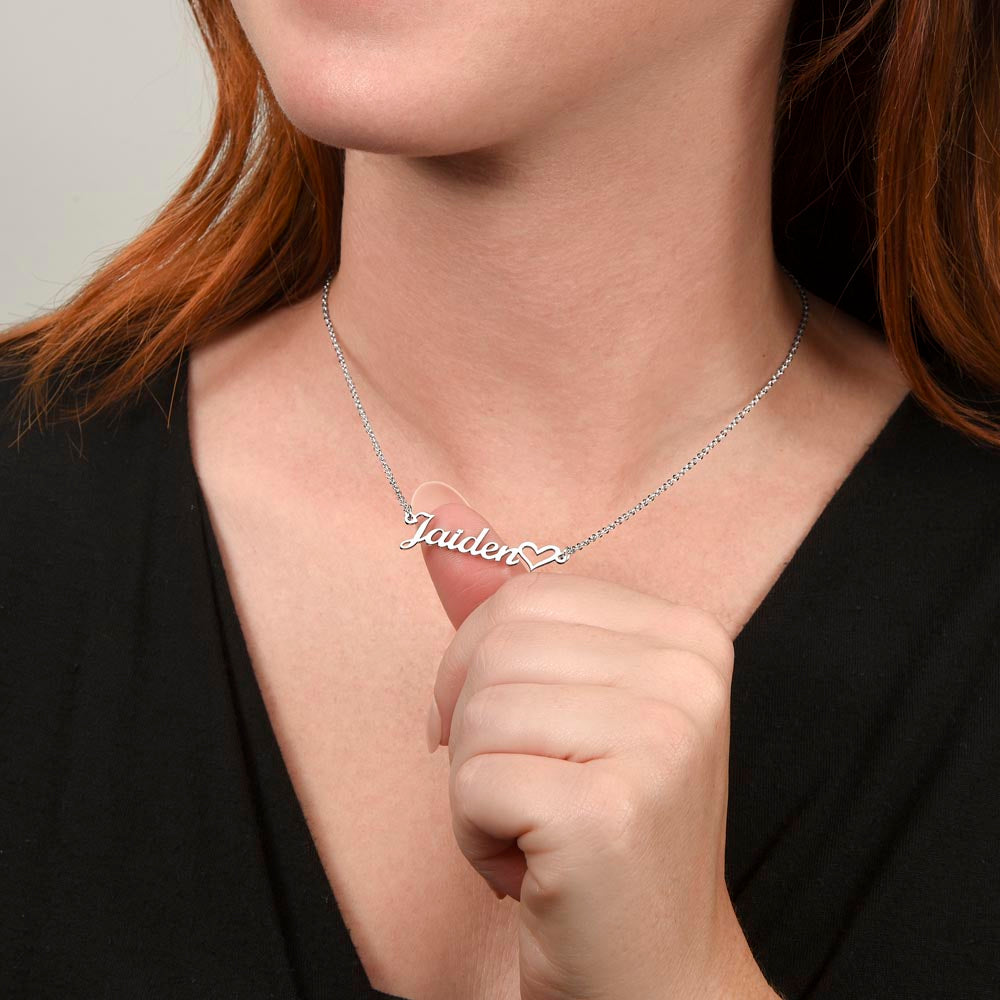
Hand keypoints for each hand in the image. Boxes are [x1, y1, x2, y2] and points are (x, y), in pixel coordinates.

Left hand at [413, 482, 780, 999]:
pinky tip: (532, 869)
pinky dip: (474, 835)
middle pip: (497, 644)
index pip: (524, 597)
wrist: (656, 973)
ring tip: (536, 829)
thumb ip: (500, 598)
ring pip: (478, 711)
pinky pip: (473, 781)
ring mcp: (661, 738)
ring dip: (475, 785)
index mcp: (686, 634)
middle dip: (475, 727)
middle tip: (528, 791)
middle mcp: (690, 673)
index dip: (485, 670)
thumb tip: (434, 501)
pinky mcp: (612, 808)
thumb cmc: (598, 830)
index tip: (519, 736)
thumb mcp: (558, 699)